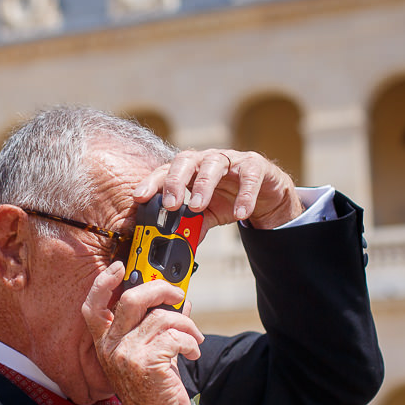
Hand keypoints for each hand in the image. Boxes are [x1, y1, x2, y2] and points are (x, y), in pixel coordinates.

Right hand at [81, 262, 203, 404]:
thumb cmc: (153, 392)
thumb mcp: (149, 356)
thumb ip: (157, 329)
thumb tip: (178, 304)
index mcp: (105, 345)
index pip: (92, 308)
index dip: (103, 284)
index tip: (119, 267)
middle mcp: (111, 347)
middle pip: (131, 300)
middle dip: (160, 290)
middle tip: (177, 295)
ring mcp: (127, 354)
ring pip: (161, 318)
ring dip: (186, 325)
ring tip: (193, 339)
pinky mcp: (146, 363)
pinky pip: (174, 336)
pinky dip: (189, 342)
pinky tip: (192, 354)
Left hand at [133, 149, 301, 231]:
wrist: (264, 195)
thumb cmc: (228, 199)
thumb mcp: (207, 215)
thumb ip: (192, 226)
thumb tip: (176, 245)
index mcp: (189, 171)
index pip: (166, 171)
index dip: (152, 183)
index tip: (140, 198)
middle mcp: (205, 160)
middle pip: (185, 160)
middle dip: (175, 181)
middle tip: (170, 204)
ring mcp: (231, 160)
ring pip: (213, 163)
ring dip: (204, 185)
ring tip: (198, 207)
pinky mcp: (255, 165)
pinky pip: (249, 176)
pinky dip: (245, 195)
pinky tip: (241, 214)